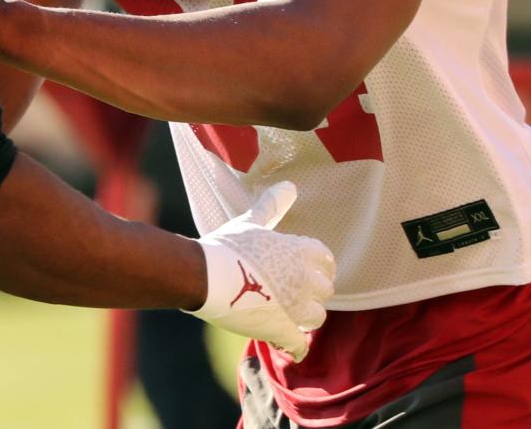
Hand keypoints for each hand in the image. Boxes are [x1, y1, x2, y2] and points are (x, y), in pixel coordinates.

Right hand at [188, 180, 334, 360]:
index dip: (318, 265)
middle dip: (312, 291)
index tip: (307, 268)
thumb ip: (273, 206)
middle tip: (294, 290)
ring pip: (317, 317)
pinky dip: (294, 346)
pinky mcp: (281, 330)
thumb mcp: (251, 221)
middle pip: (325, 290)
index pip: (326, 260)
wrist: (204, 274)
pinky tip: (289, 344)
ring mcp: (295, 308)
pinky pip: (299, 345)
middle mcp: (305, 280)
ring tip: (291, 314)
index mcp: (301, 252)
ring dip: (305, 316)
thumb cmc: (227, 245)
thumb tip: (289, 185)